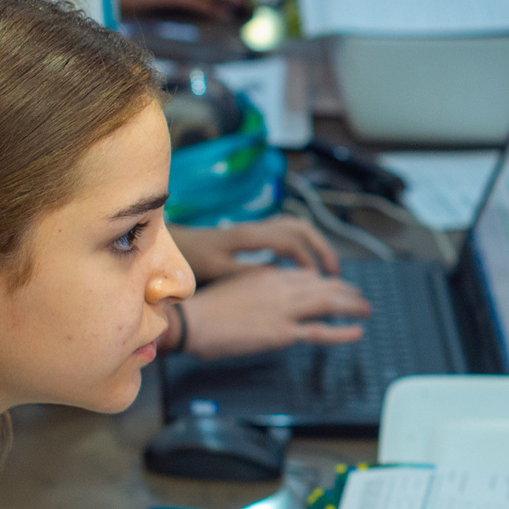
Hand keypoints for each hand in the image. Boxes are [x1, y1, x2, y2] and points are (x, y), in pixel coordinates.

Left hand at [175, 217, 340, 278]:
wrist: (175, 246)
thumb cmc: (192, 260)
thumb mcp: (217, 271)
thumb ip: (247, 273)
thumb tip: (277, 277)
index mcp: (249, 236)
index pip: (291, 242)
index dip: (309, 260)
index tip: (319, 281)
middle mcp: (256, 228)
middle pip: (300, 228)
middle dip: (321, 248)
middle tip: (334, 272)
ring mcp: (256, 228)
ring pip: (296, 227)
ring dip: (314, 245)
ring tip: (324, 268)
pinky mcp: (253, 235)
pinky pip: (286, 234)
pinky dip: (301, 246)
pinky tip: (301, 267)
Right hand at [178, 265, 370, 356]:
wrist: (192, 320)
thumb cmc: (206, 308)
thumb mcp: (236, 285)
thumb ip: (259, 284)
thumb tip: (272, 281)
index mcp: (270, 275)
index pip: (308, 275)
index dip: (326, 281)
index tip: (337, 286)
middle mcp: (282, 288)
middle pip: (324, 286)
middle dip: (345, 291)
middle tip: (359, 297)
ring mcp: (284, 310)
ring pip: (328, 303)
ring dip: (351, 305)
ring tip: (366, 309)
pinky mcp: (282, 332)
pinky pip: (320, 331)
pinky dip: (342, 331)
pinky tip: (357, 331)